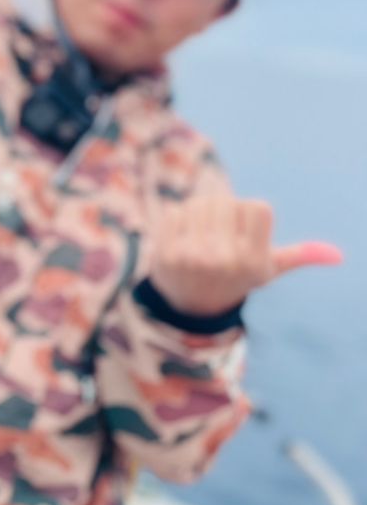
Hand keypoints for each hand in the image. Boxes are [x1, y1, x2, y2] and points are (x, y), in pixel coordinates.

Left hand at [147, 195, 342, 316]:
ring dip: (197, 212)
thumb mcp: (267, 270)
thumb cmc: (234, 276)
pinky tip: (180, 239)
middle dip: (221, 211)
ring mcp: (194, 258)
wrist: (190, 303)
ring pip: (198, 203)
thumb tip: (337, 256)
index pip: (259, 207)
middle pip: (226, 201)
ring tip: (200, 236)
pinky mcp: (166, 254)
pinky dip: (177, 218)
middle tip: (217, 235)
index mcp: (255, 262)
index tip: (243, 235)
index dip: (249, 216)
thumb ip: (298, 256)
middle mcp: (227, 261)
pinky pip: (173, 211)